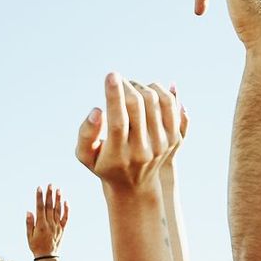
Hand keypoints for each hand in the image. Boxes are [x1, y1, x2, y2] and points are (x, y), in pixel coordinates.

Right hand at [25, 185, 68, 256]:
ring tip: (58, 189)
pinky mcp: (62, 229)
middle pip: (50, 206)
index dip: (39, 197)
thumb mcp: (29, 236)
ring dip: (58, 199)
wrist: (47, 256)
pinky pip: (65, 218)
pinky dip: (66, 210)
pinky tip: (66, 202)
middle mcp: (50, 224)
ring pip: (58, 210)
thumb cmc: (35, 246)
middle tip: (50, 184)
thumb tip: (29, 211)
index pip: (40, 207)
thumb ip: (29, 223)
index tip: (39, 188)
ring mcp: (57, 226)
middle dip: (49, 195)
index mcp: (40, 225)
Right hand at [76, 76, 182, 192]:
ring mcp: (161, 144)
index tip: (111, 75)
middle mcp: (142, 151)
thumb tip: (97, 111)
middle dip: (126, 86)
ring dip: (140, 87)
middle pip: (137, 106)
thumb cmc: (104, 164)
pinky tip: (146, 90)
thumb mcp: (86, 155)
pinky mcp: (174, 138)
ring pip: (154, 101)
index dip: (115, 96)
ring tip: (130, 88)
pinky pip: (169, 104)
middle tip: (118, 81)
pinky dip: (158, 91)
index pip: (118, 121)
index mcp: (118, 155)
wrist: (135, 185)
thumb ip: (86, 134)